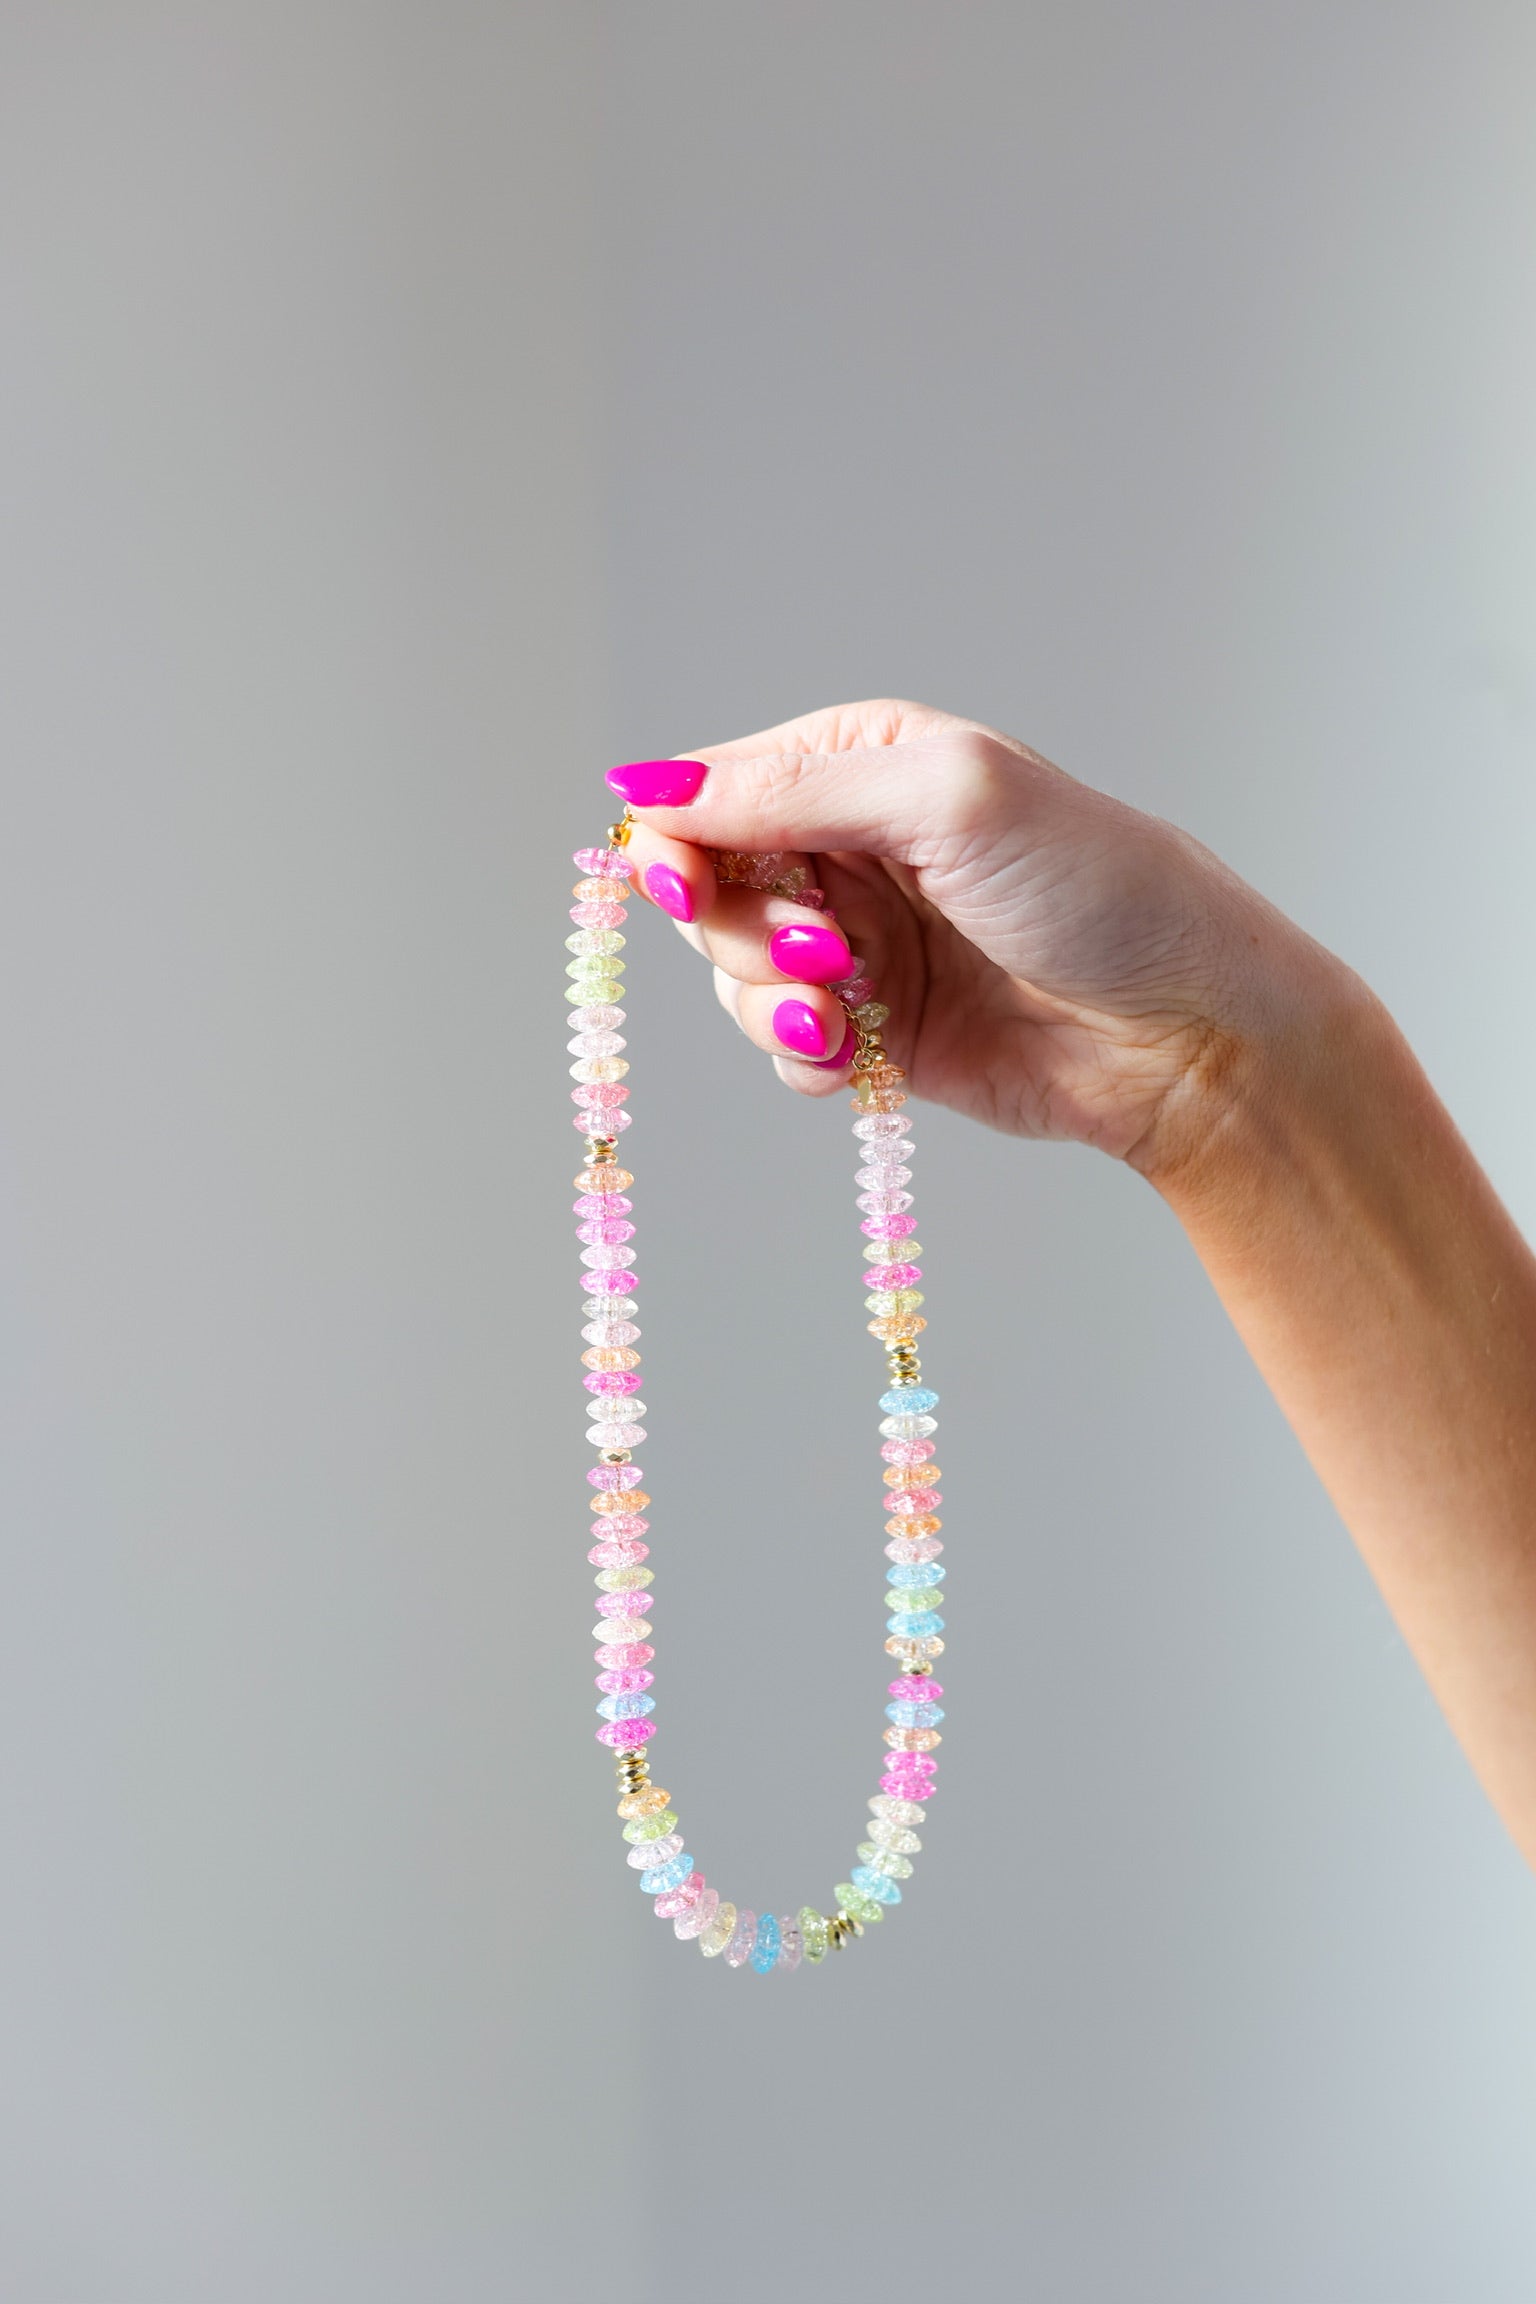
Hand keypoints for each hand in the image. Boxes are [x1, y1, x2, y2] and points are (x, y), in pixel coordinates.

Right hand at [609, 697, 1336, 1184]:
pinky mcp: (873, 1029)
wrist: (1188, 1034)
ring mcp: (860, 942)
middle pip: (706, 887)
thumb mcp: (949, 800)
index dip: (678, 840)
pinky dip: (800, 1057)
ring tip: (847, 1014)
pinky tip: (852, 1056)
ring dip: (772, 1002)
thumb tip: (648, 791)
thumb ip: (794, 791)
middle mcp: (850, 846)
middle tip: (824, 954)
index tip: (685, 884)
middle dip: (741, 931)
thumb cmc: (1102, 890)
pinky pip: (780, 1047)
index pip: (710, 789)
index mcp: (862, 760)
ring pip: (733, 975)